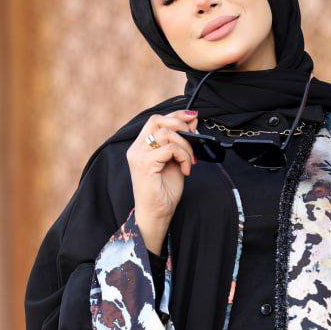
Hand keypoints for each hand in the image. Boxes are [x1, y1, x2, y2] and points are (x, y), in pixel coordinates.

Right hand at [126, 110, 197, 249]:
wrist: (156, 214)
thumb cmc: (164, 191)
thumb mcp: (176, 161)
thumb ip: (181, 142)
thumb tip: (193, 121)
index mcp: (141, 146)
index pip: (156, 120)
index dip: (176, 115)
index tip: (193, 117)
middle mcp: (136, 148)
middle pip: (157, 120)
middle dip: (180, 125)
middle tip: (194, 139)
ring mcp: (138, 155)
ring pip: (166, 134)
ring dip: (185, 146)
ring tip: (190, 161)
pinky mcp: (145, 164)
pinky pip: (170, 148)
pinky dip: (183, 156)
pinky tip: (186, 170)